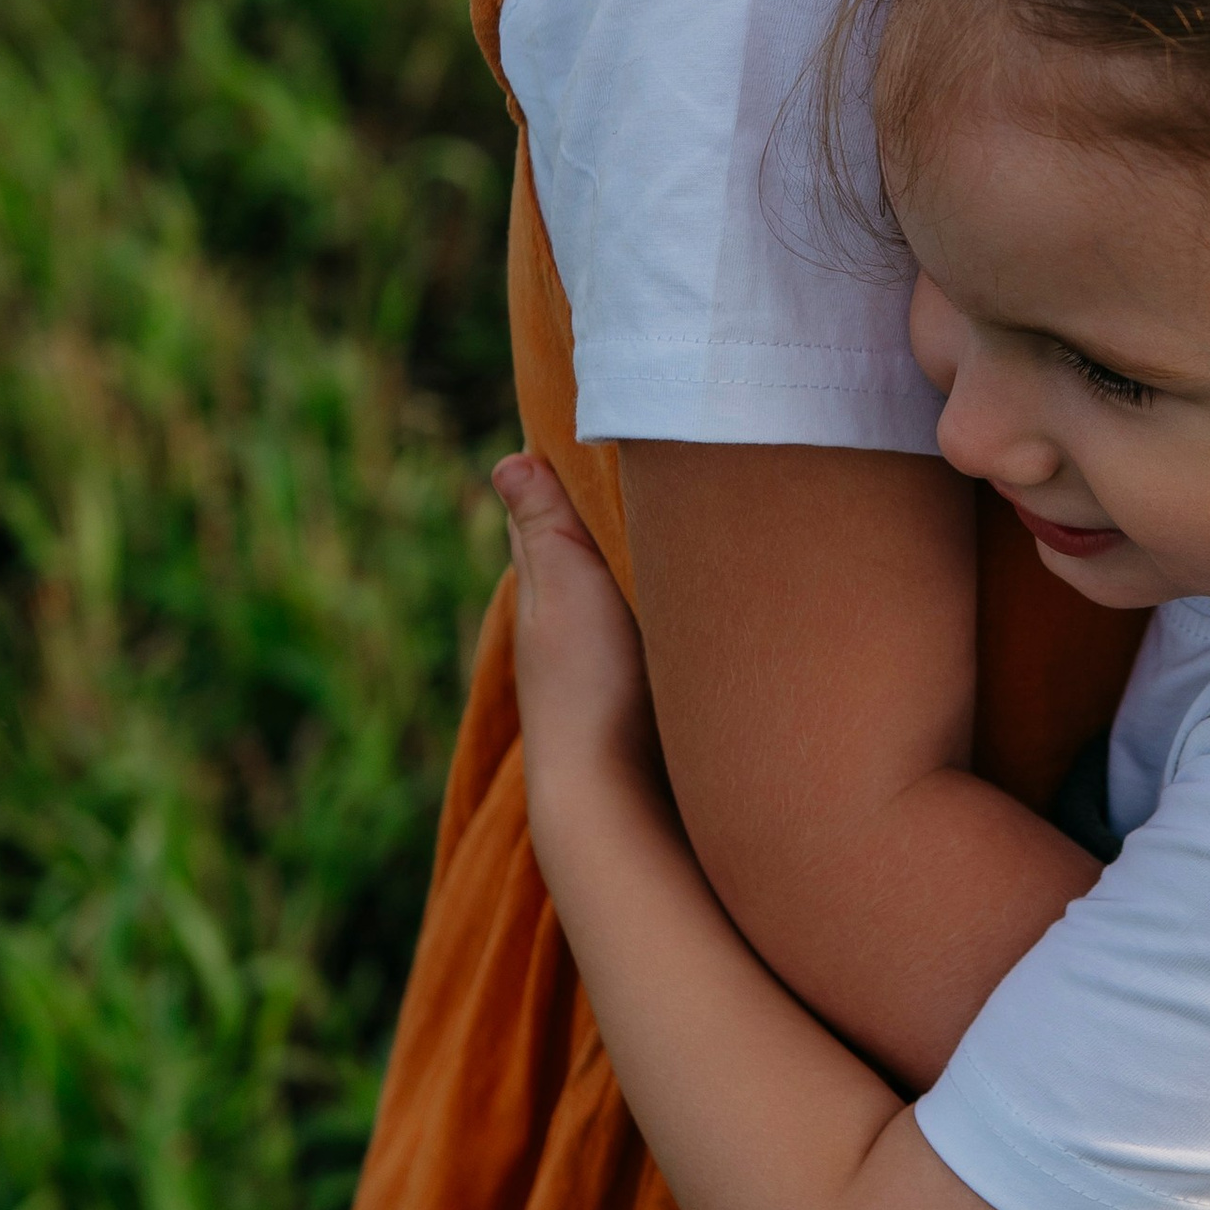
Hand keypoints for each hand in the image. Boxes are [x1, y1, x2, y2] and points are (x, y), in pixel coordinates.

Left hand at [494, 452, 670, 865]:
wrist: (617, 794)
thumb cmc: (586, 685)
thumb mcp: (563, 588)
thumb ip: (543, 528)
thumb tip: (507, 460)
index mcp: (543, 588)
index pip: (545, 512)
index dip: (566, 467)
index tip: (602, 415)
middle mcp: (570, 621)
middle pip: (585, 545)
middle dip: (611, 504)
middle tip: (658, 446)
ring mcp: (610, 657)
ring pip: (625, 583)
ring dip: (648, 551)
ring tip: (690, 504)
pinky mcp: (653, 686)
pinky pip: (659, 619)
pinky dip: (672, 594)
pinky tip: (701, 587)